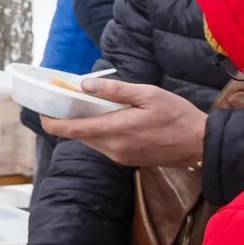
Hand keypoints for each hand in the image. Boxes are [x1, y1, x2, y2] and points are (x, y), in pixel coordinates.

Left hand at [40, 78, 207, 167]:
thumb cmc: (177, 116)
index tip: (42, 111)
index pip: (71, 130)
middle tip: (70, 98)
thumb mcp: (148, 94)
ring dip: (86, 124)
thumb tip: (85, 85)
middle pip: (78, 134)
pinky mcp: (127, 160)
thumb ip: (115, 90)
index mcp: (115, 131)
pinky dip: (100, 131)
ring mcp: (119, 157)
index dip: (51, 122)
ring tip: (91, 104)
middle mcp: (113, 148)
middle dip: (70, 118)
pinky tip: (110, 117)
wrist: (200, 144)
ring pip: (91, 140)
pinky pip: (104, 144)